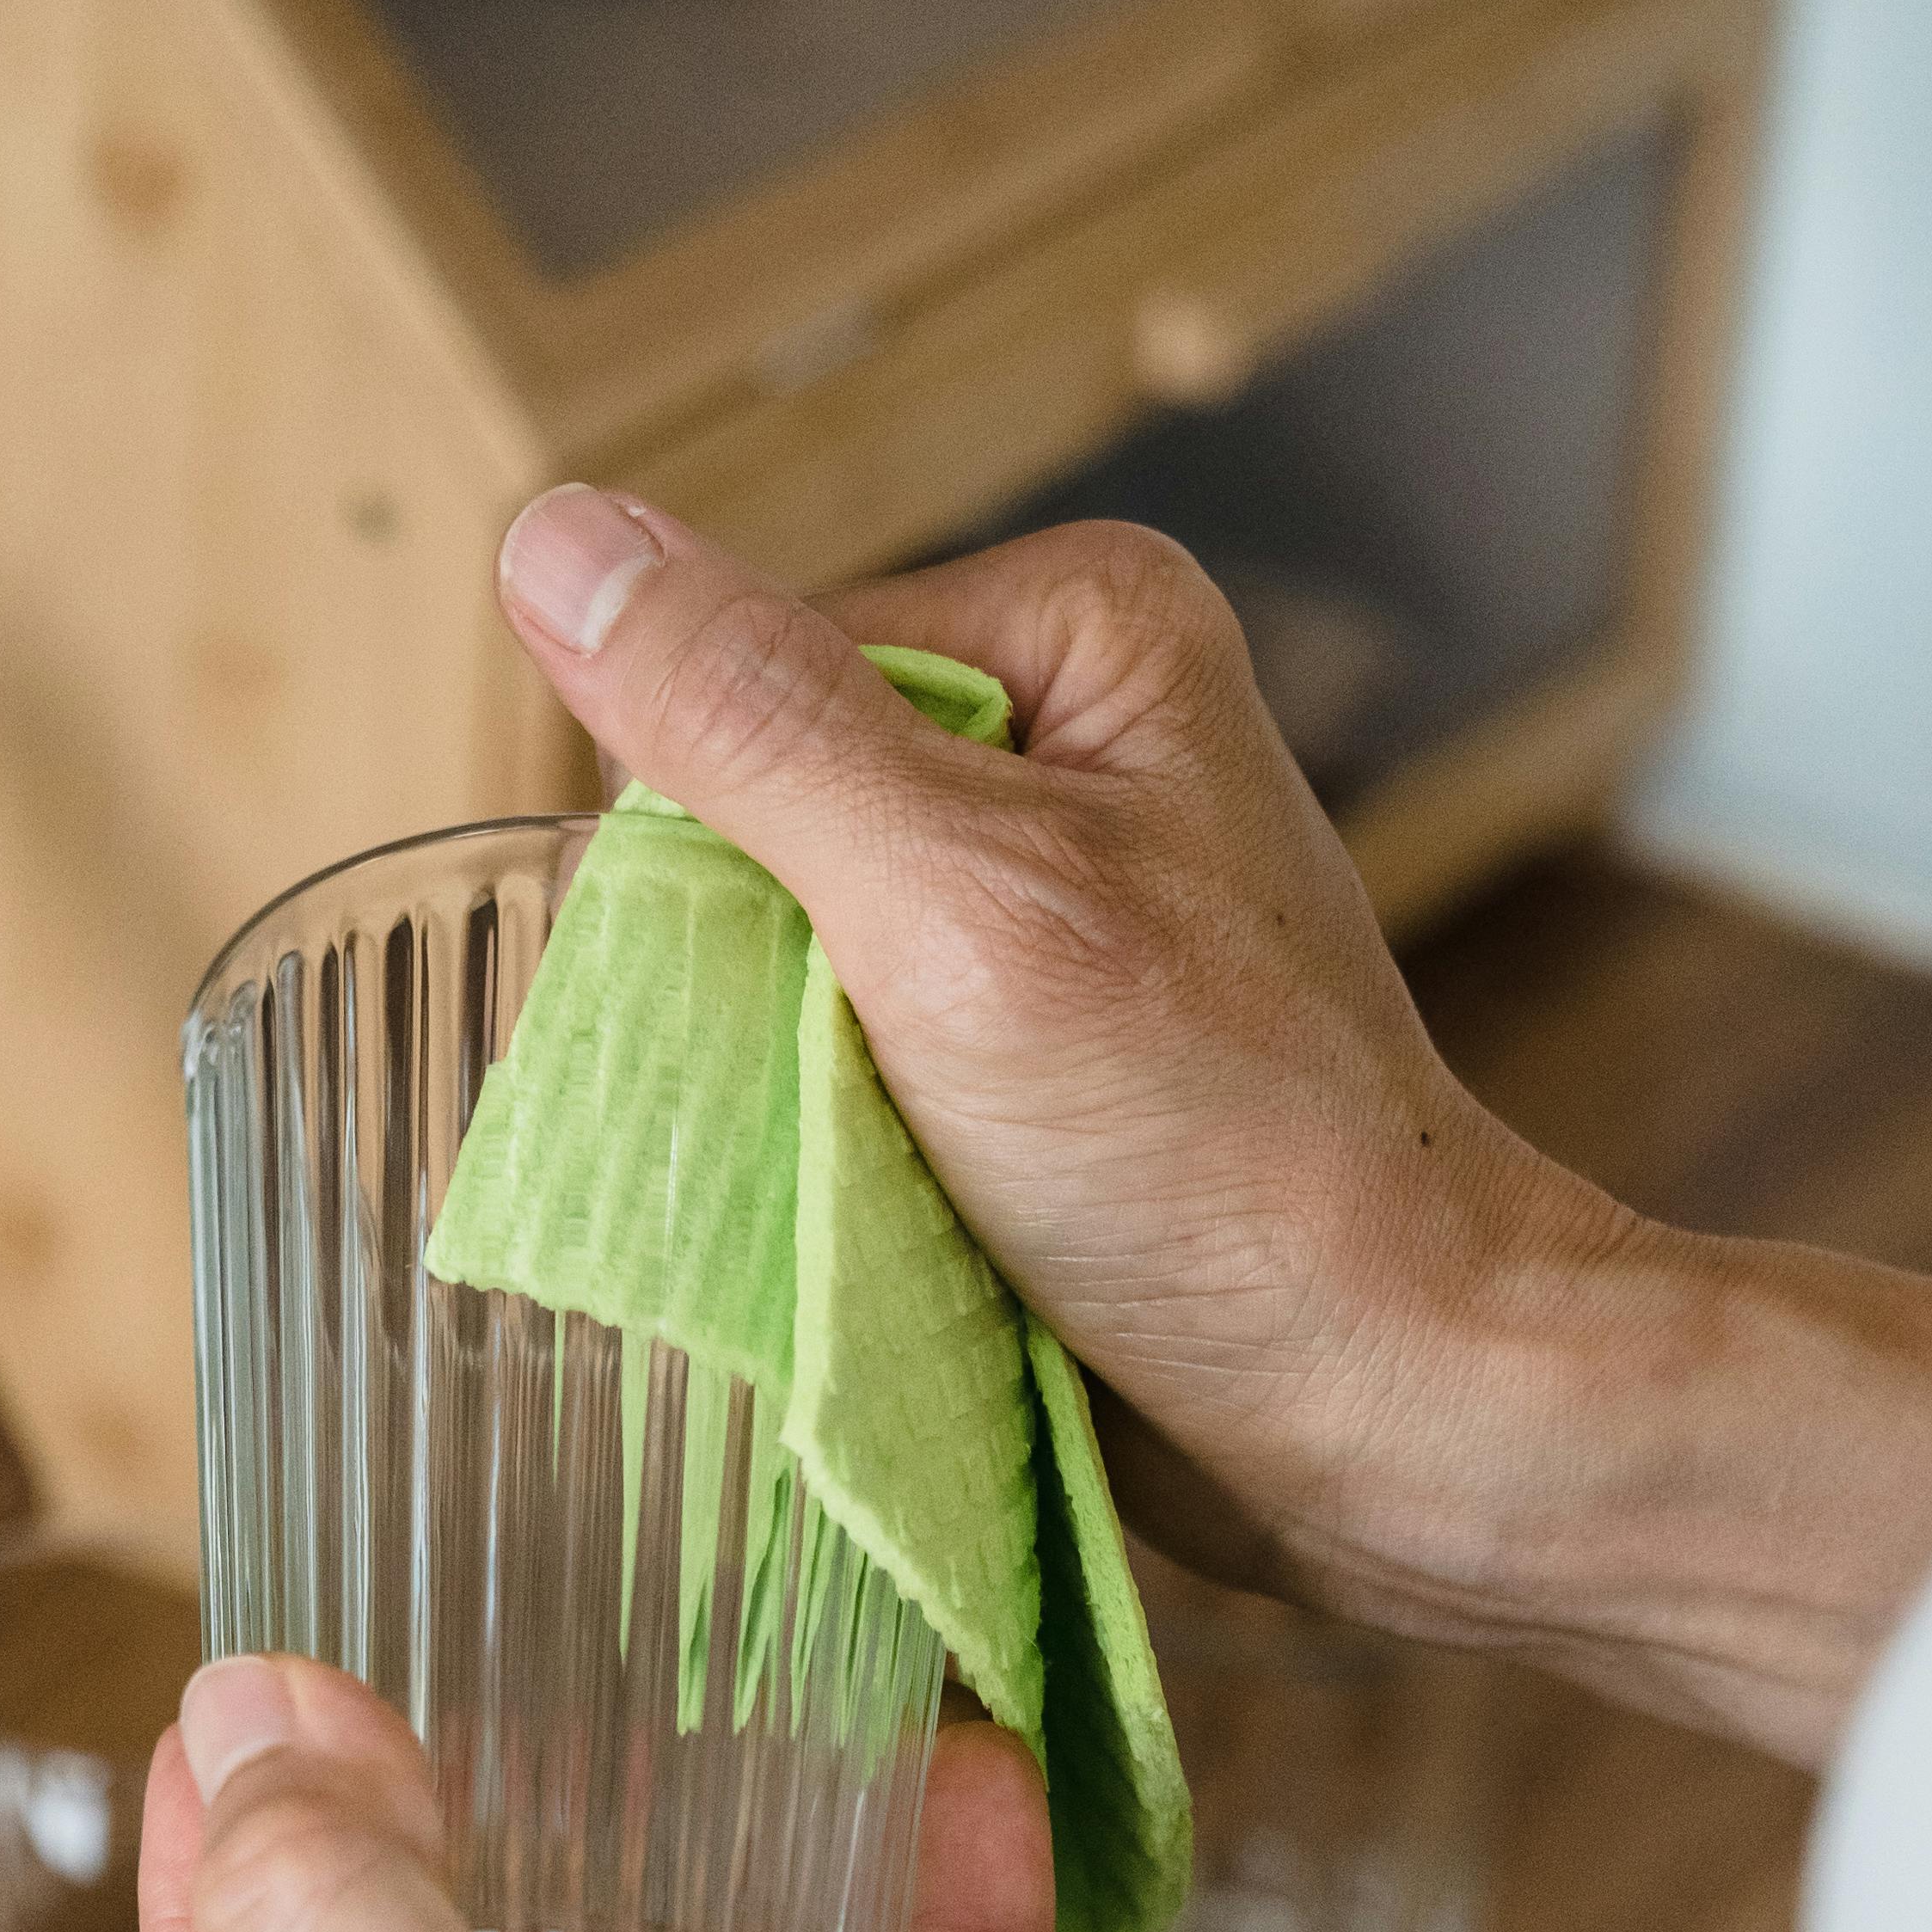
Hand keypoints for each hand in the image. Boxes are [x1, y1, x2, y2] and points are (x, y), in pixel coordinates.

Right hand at [490, 483, 1604, 1605]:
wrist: (1380, 1394)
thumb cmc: (1215, 1146)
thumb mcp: (952, 894)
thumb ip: (750, 721)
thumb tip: (551, 538)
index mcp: (1079, 624)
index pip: (752, 676)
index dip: (724, 841)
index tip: (812, 984)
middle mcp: (1075, 734)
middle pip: (765, 811)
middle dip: (756, 966)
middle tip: (858, 1095)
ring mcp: (1058, 900)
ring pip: (790, 952)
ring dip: (783, 1072)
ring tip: (890, 1164)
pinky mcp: (1040, 1047)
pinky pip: (848, 1058)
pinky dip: (834, 1140)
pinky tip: (906, 1207)